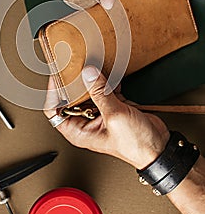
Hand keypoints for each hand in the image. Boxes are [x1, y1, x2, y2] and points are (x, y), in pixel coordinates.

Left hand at [44, 66, 169, 169]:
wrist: (160, 148)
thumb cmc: (136, 146)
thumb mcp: (115, 116)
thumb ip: (100, 93)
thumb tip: (88, 74)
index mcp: (78, 131)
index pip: (54, 110)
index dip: (53, 93)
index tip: (57, 76)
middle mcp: (86, 122)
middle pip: (71, 98)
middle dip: (73, 82)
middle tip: (73, 66)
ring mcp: (100, 113)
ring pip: (88, 91)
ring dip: (91, 79)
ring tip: (91, 65)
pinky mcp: (113, 106)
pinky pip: (105, 89)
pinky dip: (107, 81)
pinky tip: (110, 73)